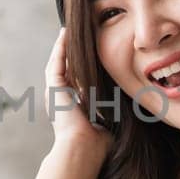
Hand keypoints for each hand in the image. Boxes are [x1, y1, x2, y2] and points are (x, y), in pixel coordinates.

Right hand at [45, 27, 110, 158]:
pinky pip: (55, 63)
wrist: (82, 148)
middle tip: (74, 35)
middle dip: (69, 52)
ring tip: (67, 30)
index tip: (88, 53)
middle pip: (64, 69)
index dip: (79, 66)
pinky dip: (59, 48)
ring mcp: (55, 93)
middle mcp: (60, 99)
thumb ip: (111, 112)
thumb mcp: (107, 120)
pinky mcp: (53, 88)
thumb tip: (126, 105)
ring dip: (62, 46)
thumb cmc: (97, 143)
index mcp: (71, 107)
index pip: (74, 80)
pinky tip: (64, 34)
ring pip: (57, 63)